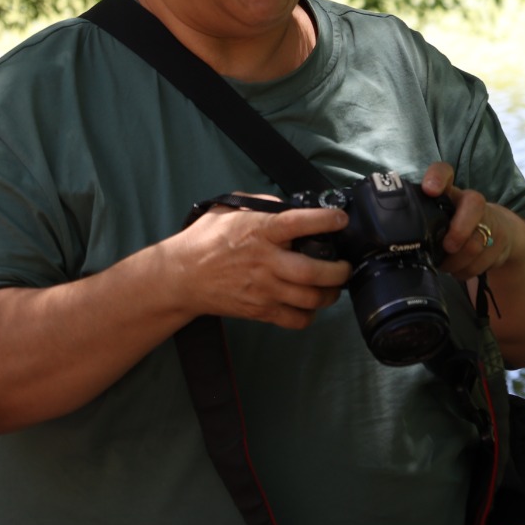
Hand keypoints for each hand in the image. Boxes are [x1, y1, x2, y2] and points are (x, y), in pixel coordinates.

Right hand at [175, 203, 350, 328]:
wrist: (179, 277)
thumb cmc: (205, 241)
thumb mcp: (229, 210)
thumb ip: (261, 204)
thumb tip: (289, 205)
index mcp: (259, 232)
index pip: (299, 223)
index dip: (326, 220)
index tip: (341, 219)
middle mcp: (265, 262)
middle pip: (314, 272)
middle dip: (339, 270)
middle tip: (345, 265)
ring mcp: (263, 290)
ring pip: (310, 298)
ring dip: (331, 293)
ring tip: (334, 285)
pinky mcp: (259, 311)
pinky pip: (295, 320)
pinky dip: (310, 315)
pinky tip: (310, 303)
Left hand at [422, 161, 511, 280]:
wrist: (500, 233)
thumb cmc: (456, 225)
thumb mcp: (438, 219)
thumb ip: (420, 222)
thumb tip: (397, 241)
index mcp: (450, 193)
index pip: (444, 171)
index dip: (438, 177)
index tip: (430, 190)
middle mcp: (472, 202)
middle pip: (474, 205)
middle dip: (459, 230)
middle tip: (448, 247)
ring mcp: (489, 221)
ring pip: (475, 243)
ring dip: (456, 262)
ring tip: (445, 265)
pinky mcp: (500, 241)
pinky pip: (480, 262)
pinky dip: (465, 271)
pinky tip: (459, 269)